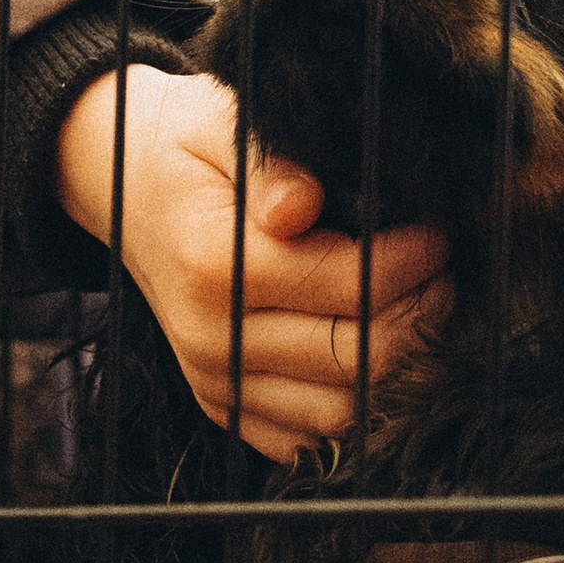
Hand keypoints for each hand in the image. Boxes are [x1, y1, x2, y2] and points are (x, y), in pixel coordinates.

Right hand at [56, 66, 449, 465]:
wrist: (120, 183)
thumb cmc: (186, 147)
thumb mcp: (219, 123)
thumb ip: (268, 160)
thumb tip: (300, 205)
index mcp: (212, 266)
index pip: (348, 287)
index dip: (414, 261)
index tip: (439, 231)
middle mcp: (208, 338)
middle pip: (357, 358)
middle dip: (420, 315)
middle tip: (443, 271)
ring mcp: (212, 380)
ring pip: (342, 413)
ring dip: (399, 368)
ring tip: (418, 309)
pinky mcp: (221, 405)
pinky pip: (307, 438)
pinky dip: (355, 406)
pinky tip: (377, 353)